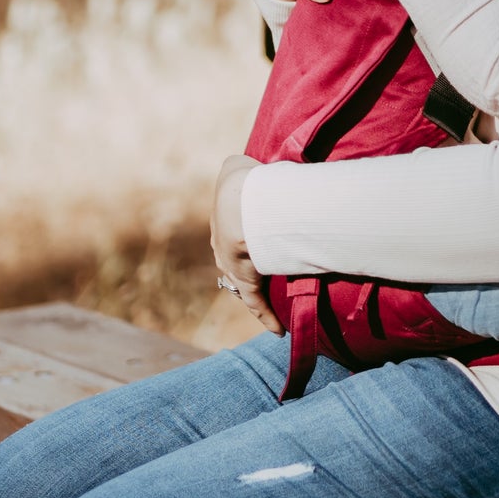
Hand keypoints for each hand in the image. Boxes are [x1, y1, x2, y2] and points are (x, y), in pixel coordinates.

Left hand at [211, 154, 282, 333]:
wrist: (242, 203)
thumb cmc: (247, 182)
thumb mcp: (242, 167)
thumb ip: (249, 169)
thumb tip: (263, 168)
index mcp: (221, 221)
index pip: (229, 236)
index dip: (242, 240)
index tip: (253, 244)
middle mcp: (222, 248)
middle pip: (232, 262)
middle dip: (245, 266)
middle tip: (264, 271)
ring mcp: (233, 266)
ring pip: (243, 283)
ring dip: (257, 290)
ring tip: (276, 299)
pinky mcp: (246, 282)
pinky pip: (257, 303)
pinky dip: (267, 317)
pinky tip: (277, 330)